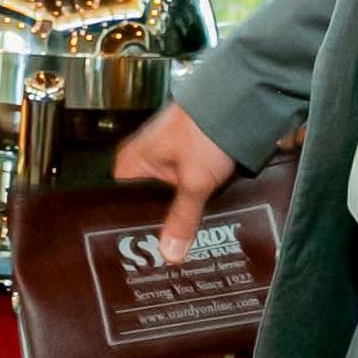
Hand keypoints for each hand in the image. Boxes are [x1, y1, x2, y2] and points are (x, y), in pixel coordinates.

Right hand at [112, 104, 237, 265]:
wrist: (238, 101)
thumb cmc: (206, 127)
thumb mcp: (195, 180)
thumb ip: (182, 218)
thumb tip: (169, 254)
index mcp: (130, 163)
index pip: (119, 207)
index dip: (133, 231)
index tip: (144, 256)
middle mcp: (142, 162)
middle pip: (144, 207)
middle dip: (159, 228)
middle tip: (168, 255)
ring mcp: (164, 161)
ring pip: (166, 200)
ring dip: (177, 216)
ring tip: (184, 245)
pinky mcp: (184, 162)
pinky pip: (181, 191)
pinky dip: (190, 204)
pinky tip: (198, 222)